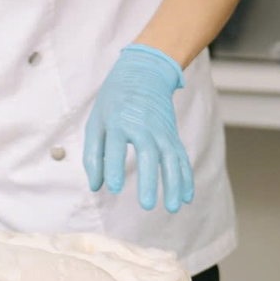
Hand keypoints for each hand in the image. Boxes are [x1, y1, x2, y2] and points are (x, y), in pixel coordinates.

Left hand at [84, 44, 193, 212]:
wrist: (144, 73)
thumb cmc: (114, 102)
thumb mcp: (96, 121)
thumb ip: (93, 154)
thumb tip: (95, 186)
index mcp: (118, 121)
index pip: (115, 146)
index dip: (113, 167)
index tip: (114, 188)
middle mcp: (143, 126)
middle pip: (149, 154)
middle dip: (149, 180)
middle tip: (146, 205)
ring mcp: (161, 130)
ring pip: (171, 159)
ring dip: (173, 184)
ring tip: (172, 207)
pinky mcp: (172, 135)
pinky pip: (181, 157)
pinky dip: (186, 177)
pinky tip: (186, 197)